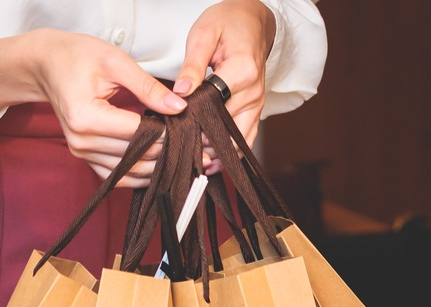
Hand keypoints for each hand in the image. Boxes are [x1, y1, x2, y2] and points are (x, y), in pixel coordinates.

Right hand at [0, 29, 186, 186]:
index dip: (169, 133)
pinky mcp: (84, 158)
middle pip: (136, 156)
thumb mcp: (116, 62)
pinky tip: (160, 164)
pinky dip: (140, 173)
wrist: (47, 66)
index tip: (193, 127)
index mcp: (87, 117)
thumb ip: (149, 87)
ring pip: (129, 172)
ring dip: (158, 167)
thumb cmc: (77, 57)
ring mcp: (81, 152)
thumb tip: (179, 107)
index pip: (138, 134)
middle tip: (197, 144)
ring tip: (184, 155)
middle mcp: (81, 141)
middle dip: (169, 151)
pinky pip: (117, 176)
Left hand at [173, 0, 275, 173]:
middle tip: (176, 154)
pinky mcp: (256, 110)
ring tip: (190, 162)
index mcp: (241, 72)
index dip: (192, 123)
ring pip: (237, 141)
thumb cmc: (225, 23)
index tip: (173, 133)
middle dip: (201, 144)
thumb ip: (191, 66)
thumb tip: (180, 94)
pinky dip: (228, 152)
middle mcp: (253, 92)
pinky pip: (245, 140)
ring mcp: (258, 104)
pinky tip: (209, 161)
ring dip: (215, 153)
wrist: (251, 20)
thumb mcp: (203, 36)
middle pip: (225, 130)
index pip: (214, 108)